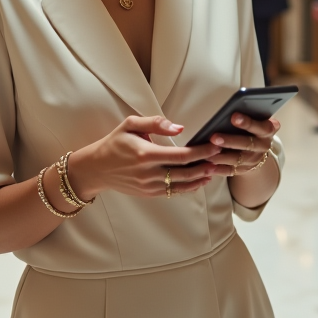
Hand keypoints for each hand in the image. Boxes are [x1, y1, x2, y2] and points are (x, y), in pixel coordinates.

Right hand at [69, 116, 223, 199]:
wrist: (96, 168)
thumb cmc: (114, 143)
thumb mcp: (130, 125)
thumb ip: (154, 123)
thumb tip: (179, 127)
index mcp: (145, 154)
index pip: (181, 156)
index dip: (200, 152)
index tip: (214, 146)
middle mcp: (148, 173)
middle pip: (185, 173)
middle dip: (205, 166)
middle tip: (220, 158)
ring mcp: (149, 186)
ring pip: (181, 186)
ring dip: (200, 179)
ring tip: (214, 170)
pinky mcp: (148, 194)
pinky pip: (173, 192)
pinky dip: (188, 187)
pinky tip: (198, 180)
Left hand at [206, 113, 280, 175]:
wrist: (259, 148)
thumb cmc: (253, 127)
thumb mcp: (257, 118)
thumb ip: (249, 113)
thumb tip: (231, 107)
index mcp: (267, 130)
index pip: (261, 126)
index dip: (248, 122)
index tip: (234, 116)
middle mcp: (262, 146)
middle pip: (246, 144)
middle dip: (229, 141)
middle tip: (214, 137)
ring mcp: (253, 160)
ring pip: (236, 159)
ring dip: (220, 156)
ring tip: (206, 152)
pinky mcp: (244, 169)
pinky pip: (230, 171)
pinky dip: (218, 168)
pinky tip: (208, 165)